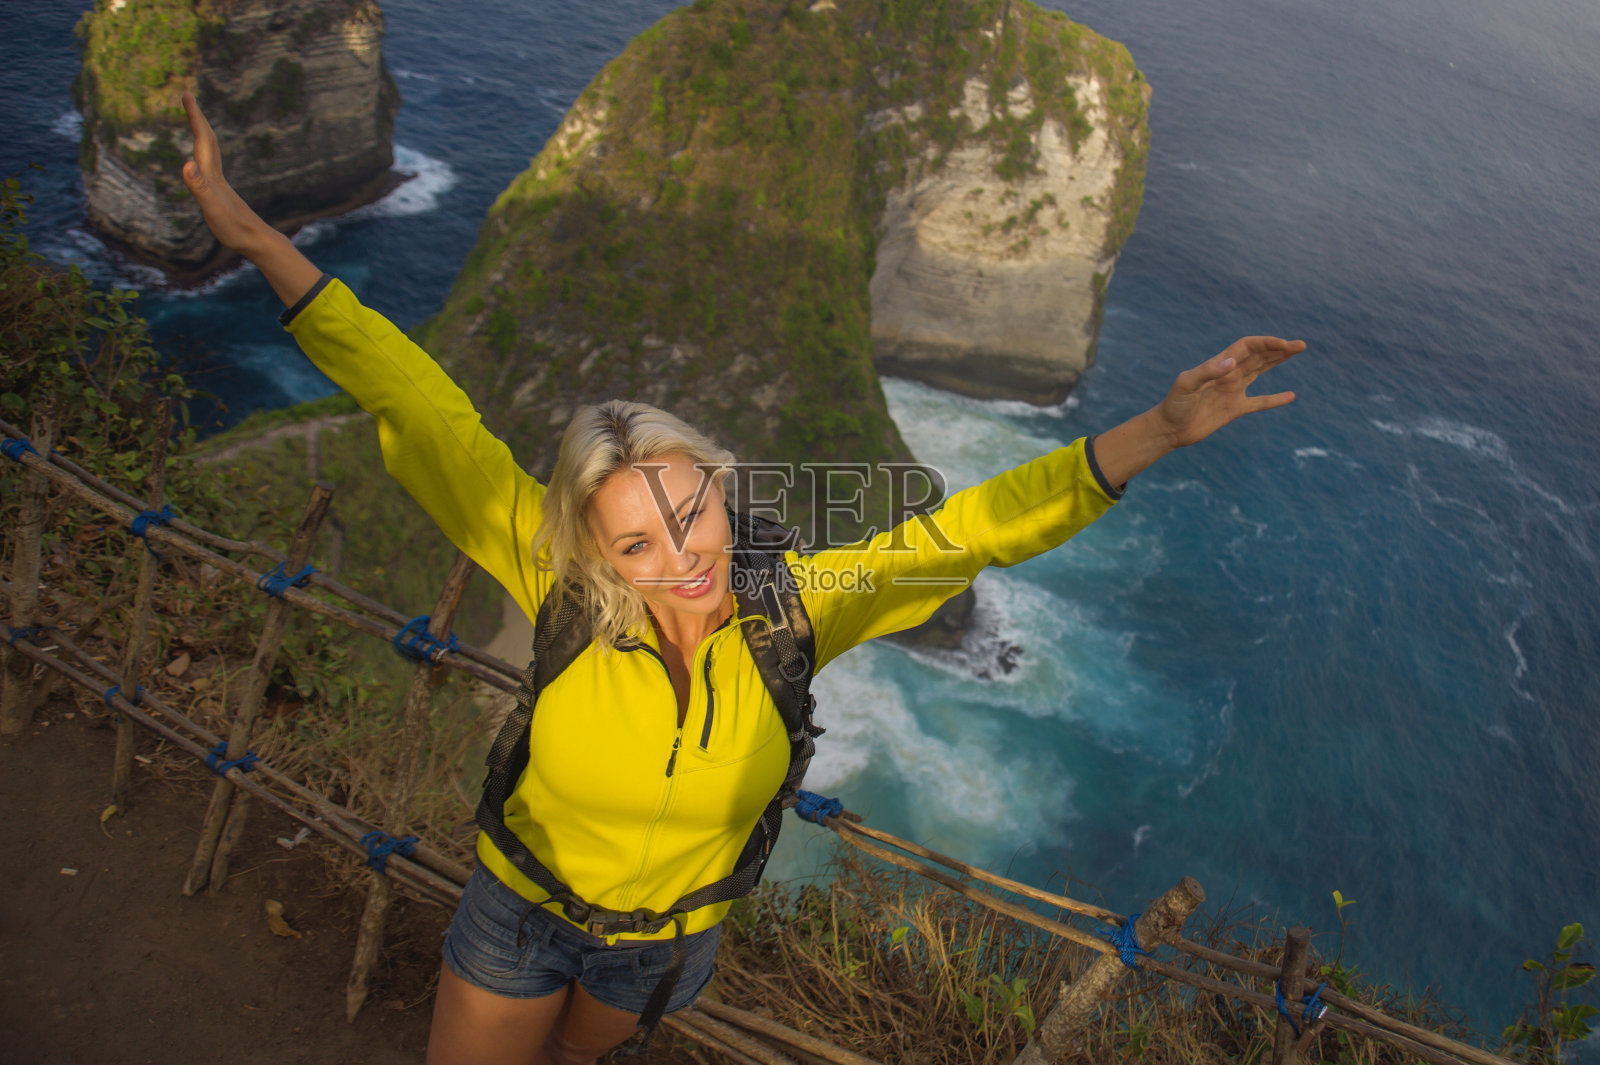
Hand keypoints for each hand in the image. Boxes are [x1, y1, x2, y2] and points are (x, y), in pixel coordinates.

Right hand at [178, 92, 321, 306]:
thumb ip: (200, 187)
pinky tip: (201, 160)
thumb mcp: (212, 210)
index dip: (194, 117)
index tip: (186, 94)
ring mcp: (220, 184)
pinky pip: (210, 165)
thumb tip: (186, 164)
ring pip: (210, 151)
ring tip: (194, 120)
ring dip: (201, 133)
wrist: (258, 242)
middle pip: (207, 140)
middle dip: (196, 118)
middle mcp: (216, 175)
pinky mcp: (221, 193)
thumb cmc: (235, 229)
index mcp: (212, 175)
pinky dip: (203, 154)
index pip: (202, 138)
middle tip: (187, 97)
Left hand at [1153, 336, 1303, 448]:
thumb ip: (1207, 372)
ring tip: (1295, 352)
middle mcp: (1228, 374)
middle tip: (1301, 345)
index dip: (1266, 343)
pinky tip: (1290, 396)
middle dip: (1278, 348)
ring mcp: (1233, 390)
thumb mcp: (1186, 385)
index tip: (1283, 345)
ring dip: (1277, 361)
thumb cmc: (1174, 405)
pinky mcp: (1234, 409)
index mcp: (1218, 365)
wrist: (1169, 429)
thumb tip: (1231, 363)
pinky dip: (1275, 400)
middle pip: (1258, 355)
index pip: (1247, 347)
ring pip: (1260, 371)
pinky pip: (1259, 402)